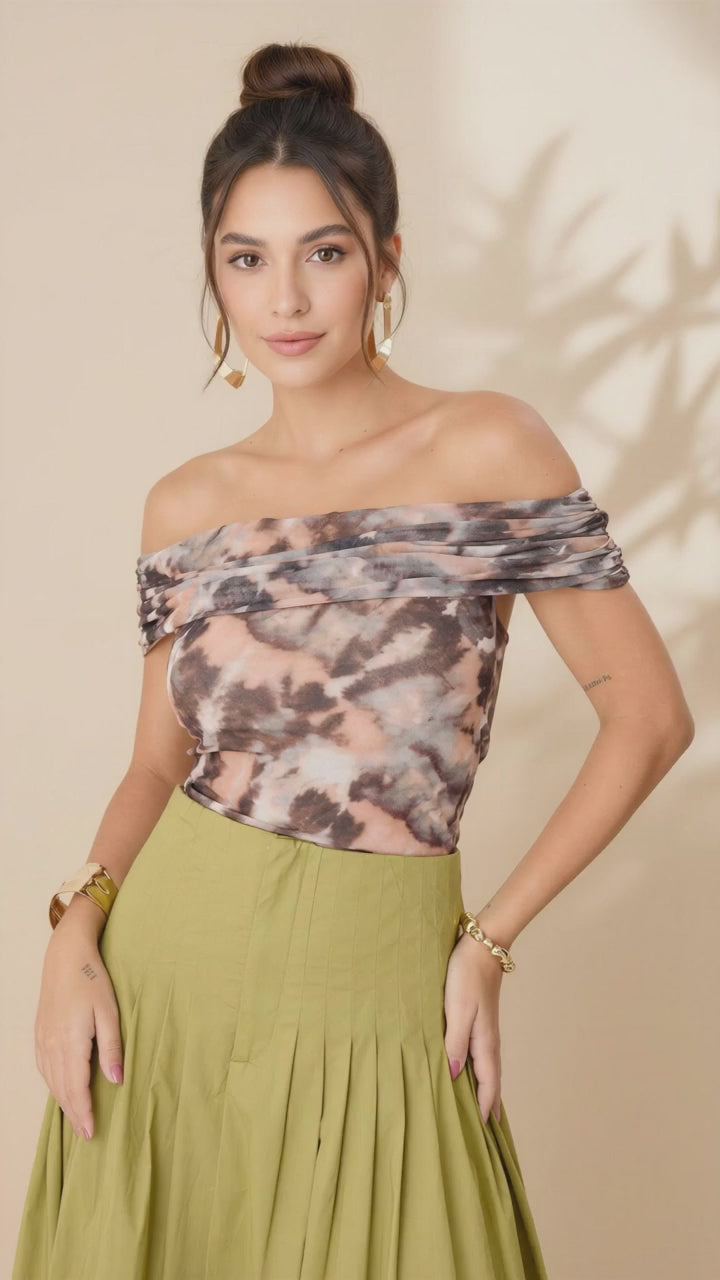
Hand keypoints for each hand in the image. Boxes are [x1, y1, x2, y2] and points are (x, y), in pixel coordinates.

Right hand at [34, 916, 124, 1139]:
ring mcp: (43, 1040)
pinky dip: (53, 1085)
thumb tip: (117, 1081)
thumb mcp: (109, 1012)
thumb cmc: (92, 980)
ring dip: (63, 1102)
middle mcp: (52, 1045)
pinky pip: (45, 1068)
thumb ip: (112, 1048)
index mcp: (70, 1042)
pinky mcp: (40, 1034)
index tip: (91, 1133)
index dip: (83, 1112)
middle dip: (73, 1114)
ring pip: (51, 1081)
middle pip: (61, 1089)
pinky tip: (61, 1091)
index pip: (76, 1088)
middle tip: (85, 1135)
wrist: (65, 957)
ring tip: (76, 1119)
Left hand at [443, 930, 503, 1123]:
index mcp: (484, 1043)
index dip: (484, 1108)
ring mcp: (486, 1032)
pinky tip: (471, 1074)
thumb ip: (455, 1043)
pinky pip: (481, 1057)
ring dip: (485, 1090)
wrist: (481, 948)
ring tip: (481, 1111)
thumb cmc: (466, 977)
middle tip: (486, 1133)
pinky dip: (480, 1073)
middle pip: (491, 1081)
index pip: (488, 1085)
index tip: (480, 1133)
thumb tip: (453, 1075)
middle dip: (488, 1105)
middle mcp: (488, 1042)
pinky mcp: (480, 1022)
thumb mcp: (457, 1010)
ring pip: (487, 1070)